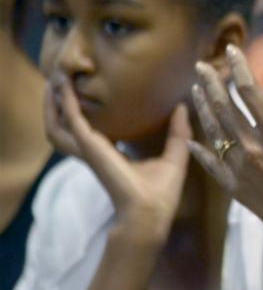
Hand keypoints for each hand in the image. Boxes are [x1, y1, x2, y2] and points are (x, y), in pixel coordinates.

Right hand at [45, 77, 191, 239]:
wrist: (149, 212)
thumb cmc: (160, 192)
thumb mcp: (174, 155)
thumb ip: (178, 132)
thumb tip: (182, 107)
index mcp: (110, 153)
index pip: (91, 129)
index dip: (85, 112)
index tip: (86, 90)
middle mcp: (94, 150)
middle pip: (64, 125)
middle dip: (58, 104)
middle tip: (60, 79)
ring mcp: (88, 148)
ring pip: (57, 123)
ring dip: (53, 102)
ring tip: (55, 77)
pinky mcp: (89, 145)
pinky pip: (71, 118)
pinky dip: (66, 101)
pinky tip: (64, 84)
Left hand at [188, 45, 262, 252]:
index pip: (250, 92)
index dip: (238, 68)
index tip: (231, 51)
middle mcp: (254, 148)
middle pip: (224, 108)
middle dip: (211, 84)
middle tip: (200, 65)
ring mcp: (241, 169)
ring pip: (215, 132)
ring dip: (202, 109)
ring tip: (194, 90)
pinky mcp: (236, 188)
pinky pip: (211, 165)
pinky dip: (200, 151)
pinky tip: (189, 139)